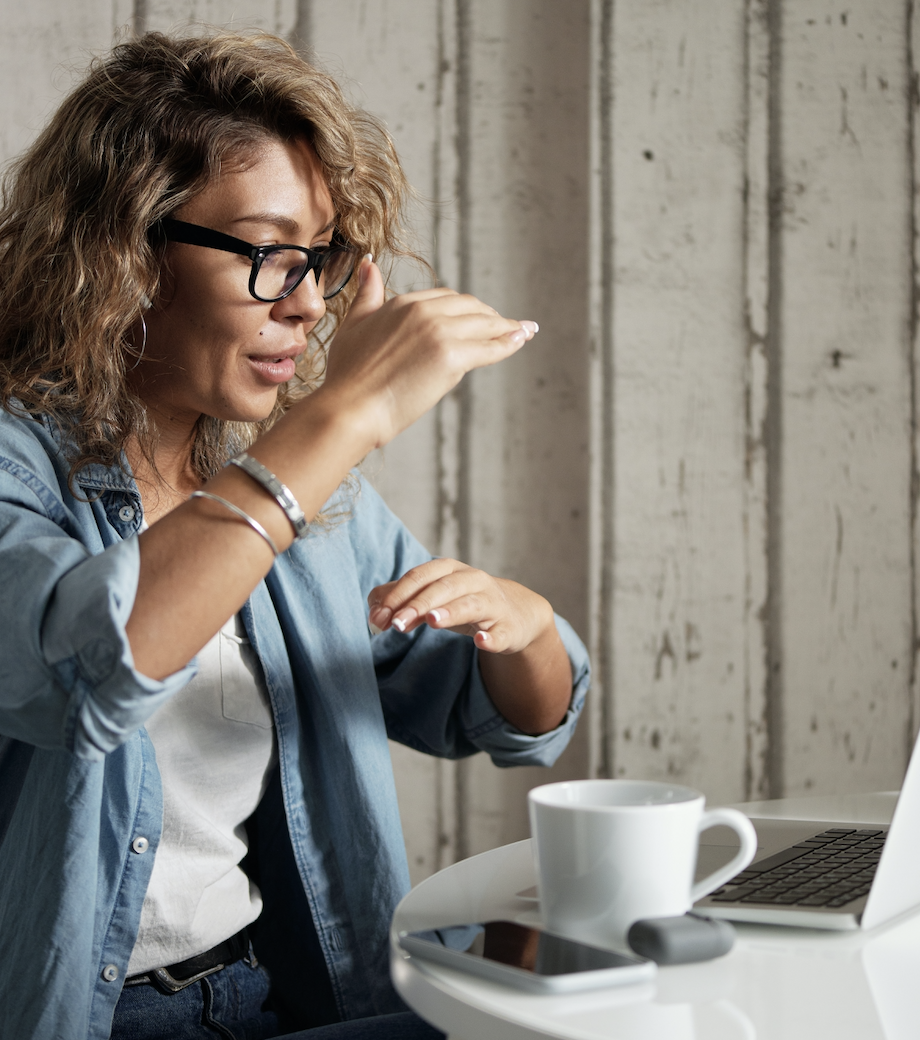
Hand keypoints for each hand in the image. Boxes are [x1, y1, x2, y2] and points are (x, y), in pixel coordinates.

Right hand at [317, 259, 537, 449]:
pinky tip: (522, 340)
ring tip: (524, 331)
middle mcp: (424, 311)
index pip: (446, 299)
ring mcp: (440, 333)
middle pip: (470, 307)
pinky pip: (491, 348)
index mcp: (403, 303)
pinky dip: (510, 343)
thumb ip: (367, 295)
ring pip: (485, 325)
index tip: (480, 315)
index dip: (466, 308)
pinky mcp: (452, 358)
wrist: (350, 408)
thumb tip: (368, 264)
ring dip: (508, 327)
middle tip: (506, 325)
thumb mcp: (354, 325)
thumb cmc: (347, 376)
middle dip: (490, 316)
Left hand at [367, 559, 571, 734]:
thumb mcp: (431, 597)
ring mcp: (492, 604)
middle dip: (418, 605)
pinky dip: (492, 637)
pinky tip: (481, 642)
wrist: (514, 614)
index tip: (380, 617)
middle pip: (443, 588)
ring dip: (452, 611)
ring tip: (432, 621)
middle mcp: (472, 580)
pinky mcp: (508, 628)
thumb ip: (400, 600)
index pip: (420, 576)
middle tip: (396, 624)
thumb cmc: (463, 602)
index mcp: (449, 570)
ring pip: (471, 604)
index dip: (398, 595)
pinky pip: (500, 633)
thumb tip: (375, 612)